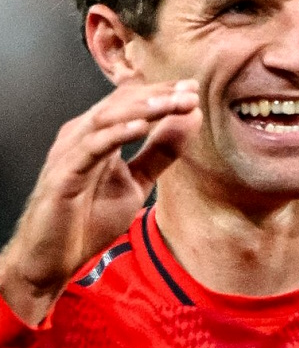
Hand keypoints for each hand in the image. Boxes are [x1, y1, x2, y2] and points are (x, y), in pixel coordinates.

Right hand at [0, 77, 200, 325]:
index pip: (132, 102)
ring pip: (106, 118)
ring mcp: (71, 152)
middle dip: (158, 95)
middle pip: (121, 103)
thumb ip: (159, 153)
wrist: (54, 258)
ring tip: (172, 103)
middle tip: (190, 91)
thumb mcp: (136, 183)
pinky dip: (116, 134)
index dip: (162, 93)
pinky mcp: (64, 174)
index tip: (194, 89)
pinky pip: (91, 147)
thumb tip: (188, 121)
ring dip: (142, 109)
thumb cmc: (88, 220)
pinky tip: (140, 128)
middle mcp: (82, 136)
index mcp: (99, 134)